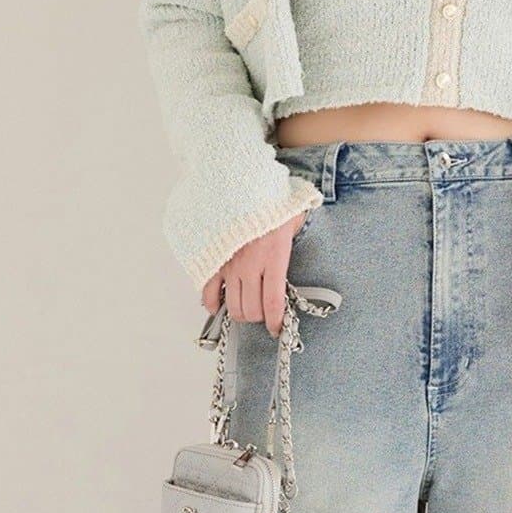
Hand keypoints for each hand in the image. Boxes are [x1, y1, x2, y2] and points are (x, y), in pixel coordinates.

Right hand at [201, 211, 308, 336]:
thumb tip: (303, 237)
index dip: (276, 323)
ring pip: (233, 307)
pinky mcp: (212, 260)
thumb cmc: (269, 199)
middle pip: (252, 311)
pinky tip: (219, 306)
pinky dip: (213, 304)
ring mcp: (228, 265)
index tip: (278, 329)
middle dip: (260, 318)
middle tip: (264, 313)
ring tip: (247, 307)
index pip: (274, 305)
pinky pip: (207, 292)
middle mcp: (250, 266)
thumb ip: (299, 237)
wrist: (239, 183)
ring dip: (241, 313)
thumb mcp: (293, 218)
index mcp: (274, 258)